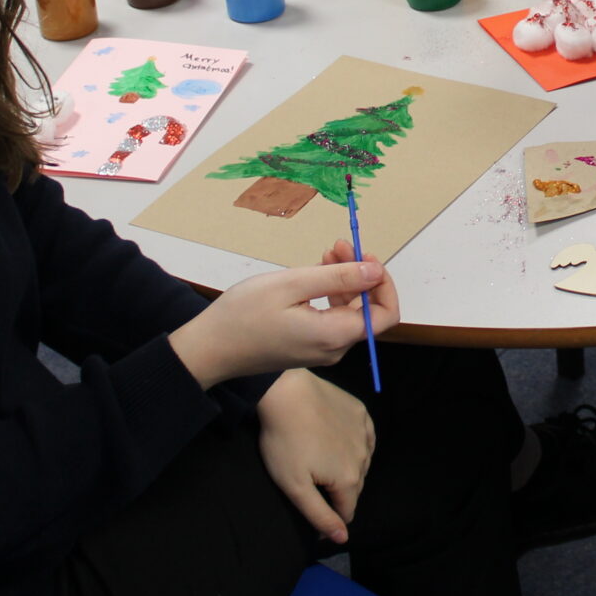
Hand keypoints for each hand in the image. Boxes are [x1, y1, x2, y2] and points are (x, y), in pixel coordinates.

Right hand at [168, 247, 400, 386]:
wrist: (210, 348)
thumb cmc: (244, 314)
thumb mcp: (293, 285)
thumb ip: (338, 277)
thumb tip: (375, 272)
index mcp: (335, 335)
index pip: (385, 314)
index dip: (383, 282)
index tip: (365, 256)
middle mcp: (334, 348)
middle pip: (367, 310)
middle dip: (360, 274)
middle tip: (339, 244)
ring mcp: (321, 350)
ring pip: (349, 312)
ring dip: (344, 281)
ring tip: (326, 254)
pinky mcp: (308, 347)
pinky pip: (332, 319)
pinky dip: (330, 294)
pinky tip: (314, 274)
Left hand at [257, 370, 375, 544]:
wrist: (286, 393)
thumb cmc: (284, 442)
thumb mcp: (295, 486)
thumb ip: (320, 515)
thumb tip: (343, 539)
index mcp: (349, 480)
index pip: (346, 511)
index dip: (330, 517)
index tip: (310, 508)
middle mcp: (364, 458)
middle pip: (354, 488)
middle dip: (336, 492)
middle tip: (310, 480)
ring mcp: (364, 433)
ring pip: (360, 463)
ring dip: (346, 468)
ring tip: (320, 459)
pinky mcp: (360, 412)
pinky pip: (364, 437)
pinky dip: (355, 444)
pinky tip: (338, 440)